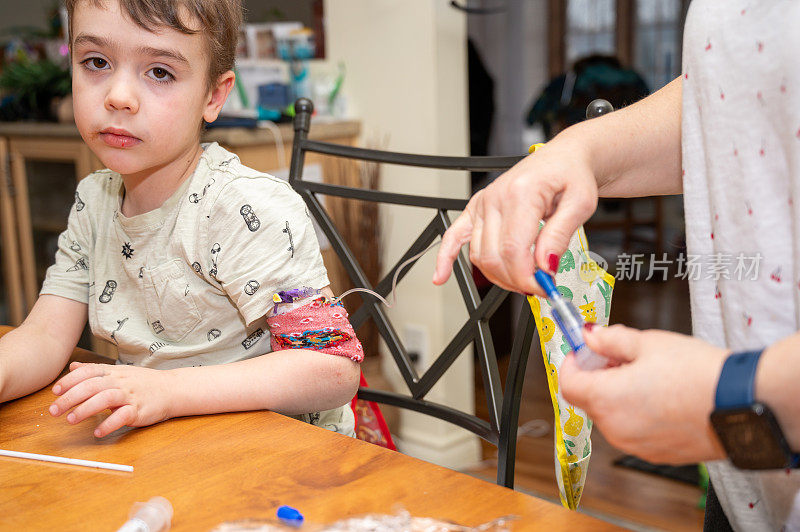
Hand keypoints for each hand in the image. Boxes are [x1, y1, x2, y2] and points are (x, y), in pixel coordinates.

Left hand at [49, 362, 173, 437]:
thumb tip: (72, 366)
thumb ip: (95, 370)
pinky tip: (98, 432)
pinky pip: (123, 416)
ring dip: (86, 409)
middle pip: (92, 386)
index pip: (89, 372)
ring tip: (71, 420)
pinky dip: (109, 424)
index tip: (55, 391)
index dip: (70, 380)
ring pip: (106, 398)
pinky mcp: (140, 410)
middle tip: (53, 410)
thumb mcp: (119, 372)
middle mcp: (121, 382)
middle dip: (70, 398)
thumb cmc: (143, 383)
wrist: (172, 389)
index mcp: (114, 372)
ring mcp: (130, 396)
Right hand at [433, 138, 597, 295]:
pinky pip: (454, 236)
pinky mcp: (476, 209)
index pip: (514, 249)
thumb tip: (545, 266)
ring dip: (498, 277)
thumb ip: (560, 236)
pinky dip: (446, 258)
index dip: (527, 276)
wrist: (563, 157)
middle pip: (494, 256)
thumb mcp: (580, 204)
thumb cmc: (571, 175)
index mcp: (521, 193)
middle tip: (539, 287)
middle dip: (516, 280)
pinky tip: (440, 276)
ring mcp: (482, 204)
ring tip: (522, 280)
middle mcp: (495, 198)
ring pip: (479, 255)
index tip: (544, 287)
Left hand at [559, 324, 729, 463]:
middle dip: (598, 376)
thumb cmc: (698, 374)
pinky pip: (634, 430)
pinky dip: (637, 412)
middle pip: (590, 400)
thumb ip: (610, 340)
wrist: (742, 404)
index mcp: (605, 399)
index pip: (568, 384)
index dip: (572, 364)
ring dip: (618, 395)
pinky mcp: (656, 454)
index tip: (582, 351)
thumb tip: (590, 336)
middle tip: (621, 357)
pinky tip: (661, 396)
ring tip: (648, 375)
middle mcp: (615, 428)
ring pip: (612, 416)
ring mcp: (635, 445)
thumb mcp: (648, 343)